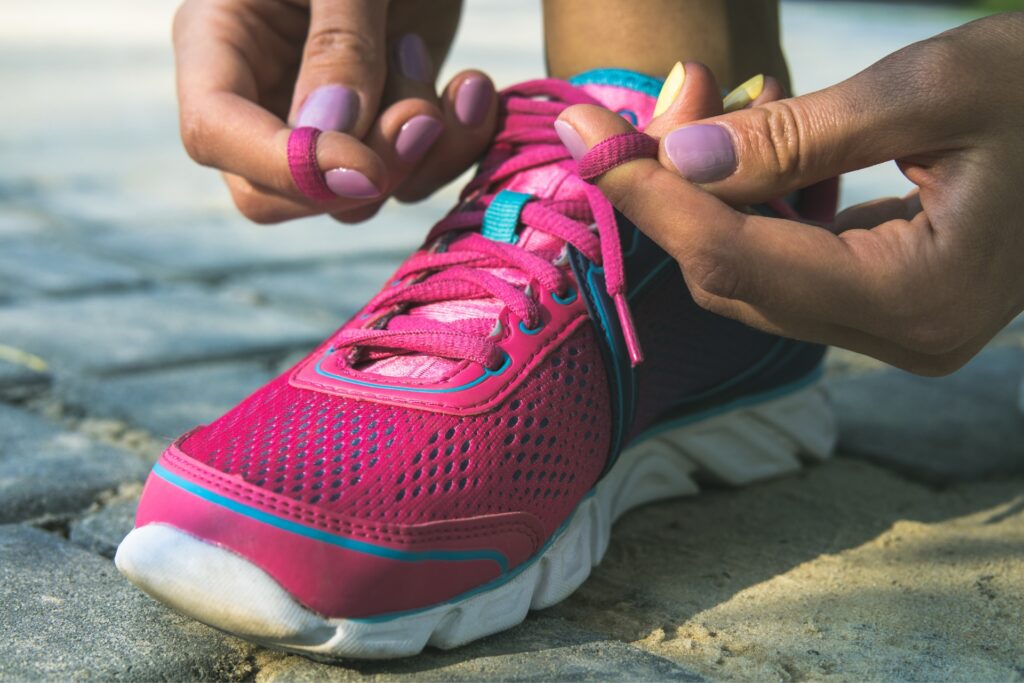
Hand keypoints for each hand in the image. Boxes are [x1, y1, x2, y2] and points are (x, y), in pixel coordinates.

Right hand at [173, 0, 498, 223]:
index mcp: (219, 39)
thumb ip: (339, 43)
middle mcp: (261, 93)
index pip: (214, 133)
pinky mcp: (381, 128)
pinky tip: (473, 93)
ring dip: (417, 156)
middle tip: (422, 118)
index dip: (287, 166)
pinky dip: (450, 150)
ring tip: (457, 82)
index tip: (365, 168)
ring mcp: (322, 120)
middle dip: (357, 175)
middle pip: (275, 193)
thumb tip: (330, 136)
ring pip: (351, 199)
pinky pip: (407, 179)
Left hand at [559, 13, 1023, 374]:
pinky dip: (746, 202)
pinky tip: (744, 140)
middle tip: (628, 112)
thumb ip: (798, 133)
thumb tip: (676, 157)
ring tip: (695, 102)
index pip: (737, 259)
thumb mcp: (933, 88)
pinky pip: (783, 261)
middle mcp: (900, 334)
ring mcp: (893, 326)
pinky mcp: (886, 300)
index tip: (586, 135)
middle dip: (666, 191)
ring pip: (749, 271)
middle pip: (732, 276)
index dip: (650, 197)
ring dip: (702, 192)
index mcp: (920, 298)